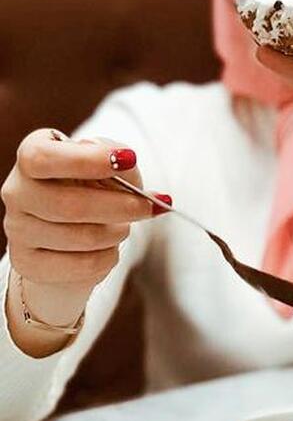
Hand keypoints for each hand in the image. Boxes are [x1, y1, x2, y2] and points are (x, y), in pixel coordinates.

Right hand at [1, 130, 168, 355]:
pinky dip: (109, 256)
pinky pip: (82, 265)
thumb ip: (119, 162)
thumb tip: (128, 167)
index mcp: (31, 155)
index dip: (86, 160)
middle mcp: (17, 191)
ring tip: (124, 227)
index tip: (128, 158)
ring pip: (81, 237)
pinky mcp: (28, 263)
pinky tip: (111, 247)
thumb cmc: (89, 188)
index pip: (43, 157)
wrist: (67, 234)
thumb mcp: (106, 167)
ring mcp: (18, 229)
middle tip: (147, 206)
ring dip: (117, 232)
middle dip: (119, 206)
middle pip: (69, 204)